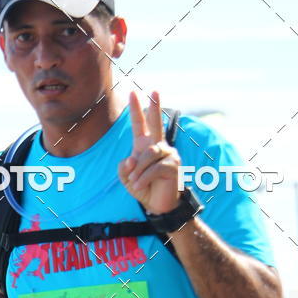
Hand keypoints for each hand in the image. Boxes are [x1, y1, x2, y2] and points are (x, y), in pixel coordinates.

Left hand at [118, 90, 181, 214]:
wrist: (157, 206)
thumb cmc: (144, 188)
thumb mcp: (127, 178)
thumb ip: (124, 168)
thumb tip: (131, 159)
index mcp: (145, 146)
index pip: (140, 125)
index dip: (136, 109)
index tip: (133, 92)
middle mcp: (158, 146)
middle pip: (156, 124)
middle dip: (154, 107)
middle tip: (155, 91)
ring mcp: (168, 154)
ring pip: (149, 154)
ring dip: (139, 170)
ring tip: (134, 182)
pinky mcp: (173, 165)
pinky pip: (154, 168)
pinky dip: (143, 178)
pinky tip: (138, 185)